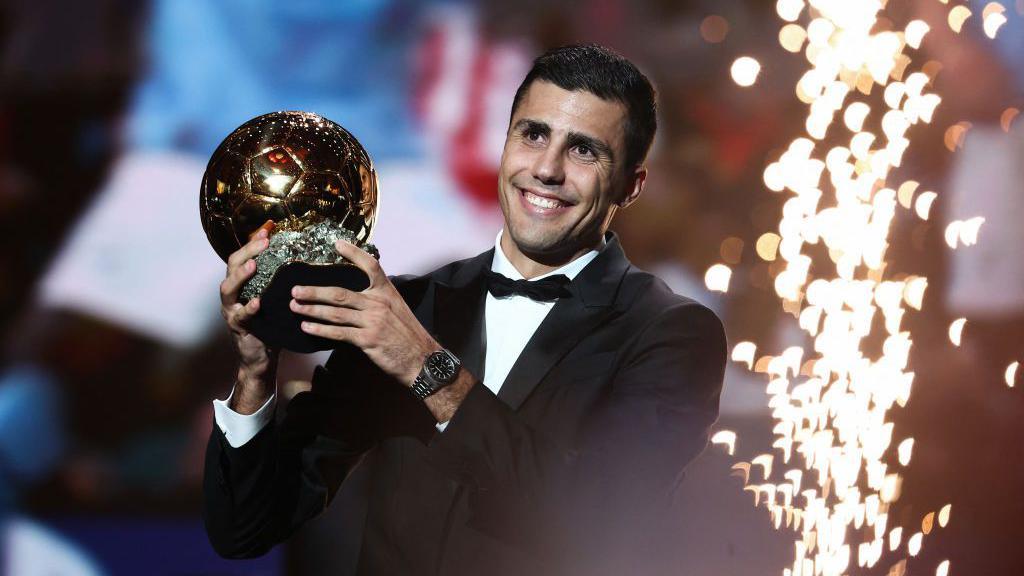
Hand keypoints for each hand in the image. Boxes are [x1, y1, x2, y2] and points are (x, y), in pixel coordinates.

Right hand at [220, 227, 278, 383]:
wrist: (262, 356)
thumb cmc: (269, 324)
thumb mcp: (274, 298)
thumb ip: (279, 280)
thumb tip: (300, 256)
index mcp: (241, 284)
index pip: (242, 256)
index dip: (253, 241)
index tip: (268, 228)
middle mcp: (232, 294)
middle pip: (232, 266)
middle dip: (248, 252)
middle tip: (264, 241)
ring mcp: (231, 310)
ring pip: (228, 289)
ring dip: (240, 276)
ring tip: (252, 266)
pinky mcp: (238, 327)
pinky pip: (240, 316)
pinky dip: (248, 308)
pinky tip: (257, 302)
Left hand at [290, 239, 438, 385]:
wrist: (423, 358)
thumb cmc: (409, 335)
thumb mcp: (398, 310)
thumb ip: (378, 301)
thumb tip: (355, 299)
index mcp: (387, 292)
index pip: (371, 266)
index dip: (354, 253)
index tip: (337, 244)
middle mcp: (378, 303)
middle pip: (340, 293)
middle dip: (315, 291)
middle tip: (295, 290)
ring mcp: (373, 321)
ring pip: (336, 313)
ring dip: (312, 310)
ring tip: (296, 307)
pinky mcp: (368, 339)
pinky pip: (339, 333)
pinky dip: (320, 330)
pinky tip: (307, 328)